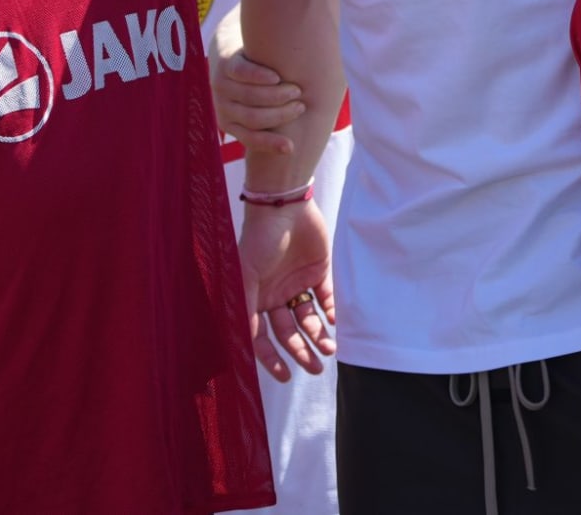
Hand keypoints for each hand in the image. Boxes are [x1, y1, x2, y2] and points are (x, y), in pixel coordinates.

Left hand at [213, 46, 304, 153]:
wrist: (229, 52)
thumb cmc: (252, 85)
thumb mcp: (255, 106)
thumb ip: (269, 119)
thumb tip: (297, 145)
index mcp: (229, 123)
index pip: (250, 138)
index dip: (270, 144)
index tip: (291, 147)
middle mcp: (223, 107)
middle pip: (254, 118)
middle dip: (281, 115)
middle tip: (301, 107)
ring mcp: (222, 85)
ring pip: (250, 96)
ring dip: (277, 95)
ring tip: (297, 91)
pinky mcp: (225, 64)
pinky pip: (242, 73)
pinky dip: (260, 76)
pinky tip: (277, 77)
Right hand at [240, 199, 336, 380]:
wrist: (284, 205)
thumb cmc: (259, 239)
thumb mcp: (246, 275)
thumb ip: (246, 309)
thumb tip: (244, 343)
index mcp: (256, 299)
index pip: (263, 337)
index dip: (272, 358)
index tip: (285, 376)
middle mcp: (276, 296)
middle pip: (289, 333)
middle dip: (302, 352)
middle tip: (316, 367)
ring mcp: (298, 284)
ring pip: (309, 320)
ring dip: (319, 336)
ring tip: (330, 348)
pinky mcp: (319, 272)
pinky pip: (327, 299)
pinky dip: (333, 312)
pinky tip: (337, 322)